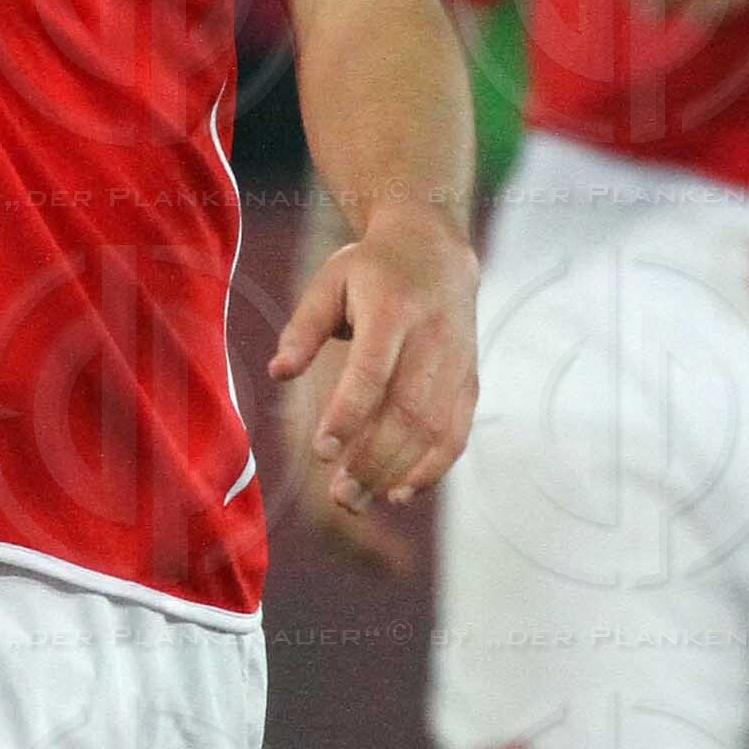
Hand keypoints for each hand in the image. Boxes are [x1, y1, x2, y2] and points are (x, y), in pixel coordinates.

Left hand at [266, 208, 477, 540]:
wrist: (438, 250)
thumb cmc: (372, 270)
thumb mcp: (330, 282)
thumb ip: (303, 328)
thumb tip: (279, 373)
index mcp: (393, 307)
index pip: (372, 370)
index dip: (348, 414)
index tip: (321, 451)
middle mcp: (433, 336)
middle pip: (407, 409)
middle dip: (373, 458)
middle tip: (338, 494)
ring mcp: (457, 361)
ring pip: (433, 428)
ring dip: (396, 471)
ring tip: (357, 499)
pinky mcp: (469, 381)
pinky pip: (456, 433)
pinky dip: (432, 469)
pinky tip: (399, 493)